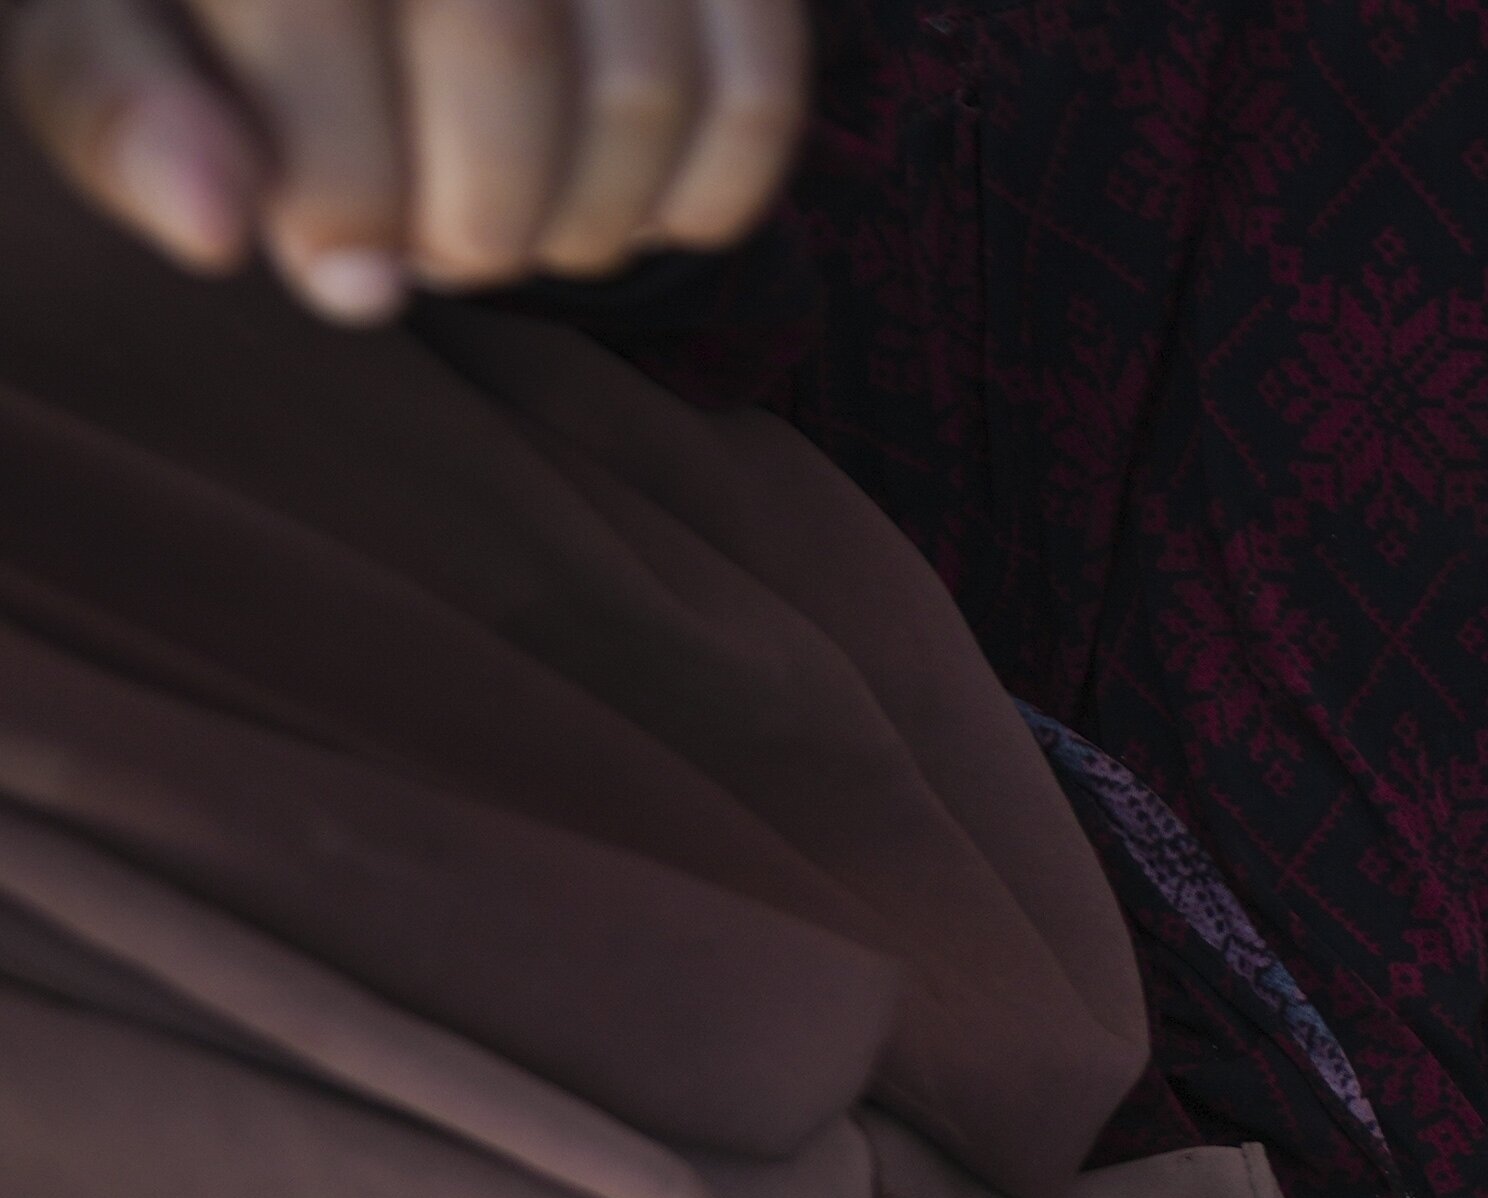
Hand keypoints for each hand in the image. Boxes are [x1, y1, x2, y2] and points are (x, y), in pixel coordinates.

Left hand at [11, 0, 800, 315]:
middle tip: (442, 258)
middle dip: (477, 209)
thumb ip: (120, 106)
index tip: (338, 265)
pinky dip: (714, 193)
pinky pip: (762, 84)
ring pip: (642, 81)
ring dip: (588, 223)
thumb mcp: (110, 18)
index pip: (320, 5)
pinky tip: (643, 220)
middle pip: (502, 38)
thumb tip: (218, 232)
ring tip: (519, 236)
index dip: (340, 172)